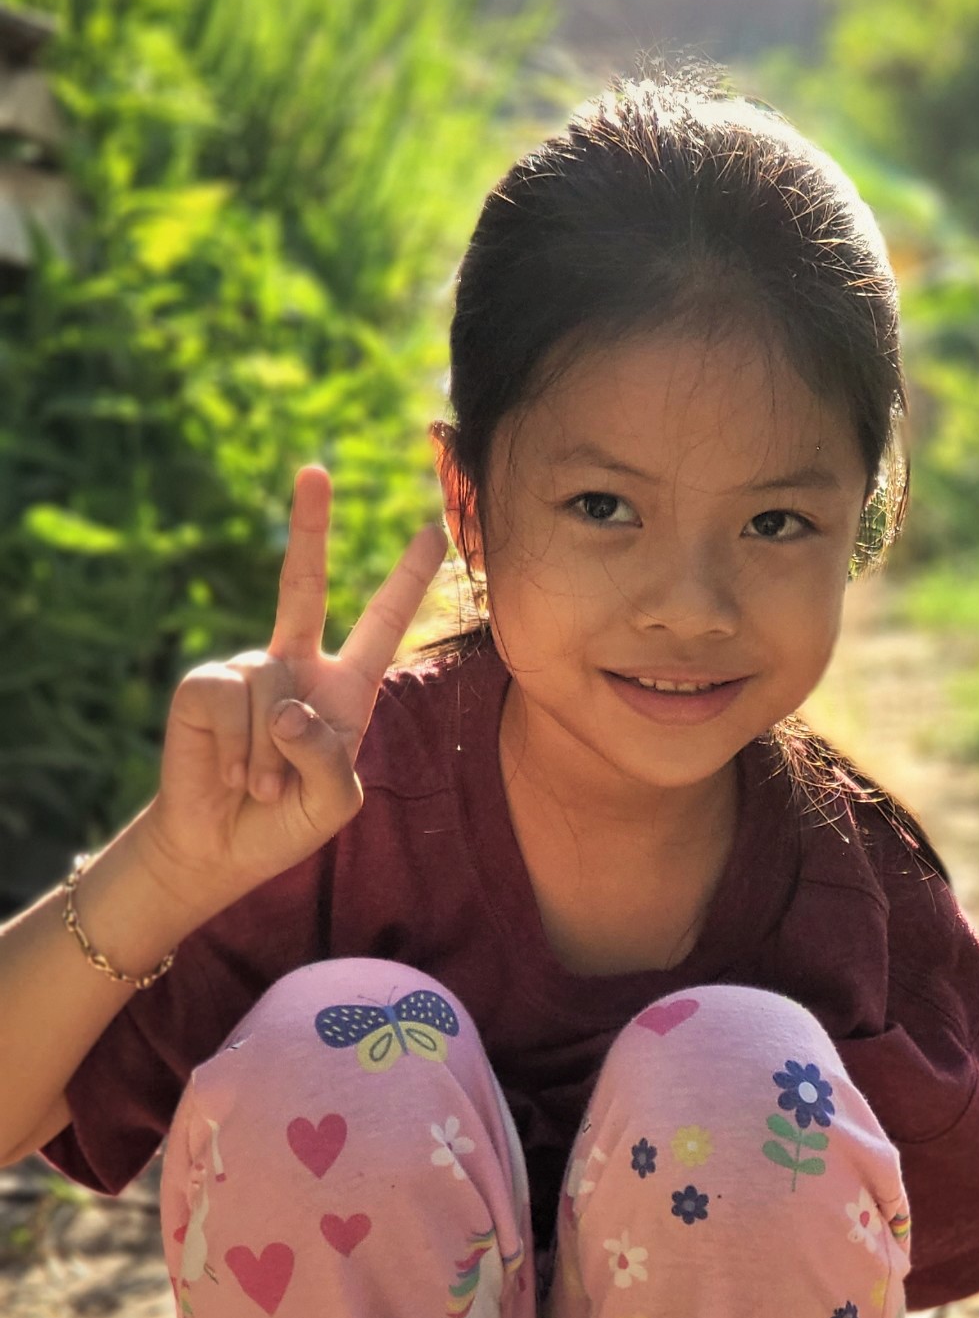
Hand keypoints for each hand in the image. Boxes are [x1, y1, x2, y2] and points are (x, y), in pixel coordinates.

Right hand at [139, 466, 443, 913]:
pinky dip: (238, 749)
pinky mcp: (205, 686)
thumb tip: (289, 709)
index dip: (407, 582)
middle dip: (309, 527)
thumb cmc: (285, 823)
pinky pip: (232, 702)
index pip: (381, 626)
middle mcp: (296, 667)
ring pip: (272, 688)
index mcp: (346, 689)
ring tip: (262, 787)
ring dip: (271, 755)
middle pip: (302, 585)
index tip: (434, 534)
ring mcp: (248, 671)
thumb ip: (330, 759)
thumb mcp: (334, 801)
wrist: (222, 847)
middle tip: (315, 470)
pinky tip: (231, 773)